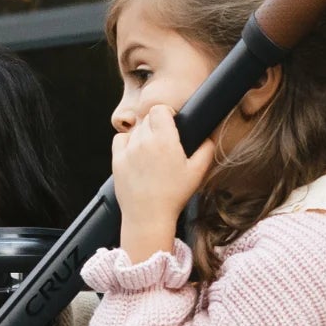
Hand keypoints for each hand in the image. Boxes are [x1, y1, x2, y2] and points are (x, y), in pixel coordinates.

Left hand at [112, 106, 214, 262]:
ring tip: (151, 154)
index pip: (159, 109)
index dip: (166, 113)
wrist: (148, 217)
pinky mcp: (117, 161)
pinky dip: (127, 143)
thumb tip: (209, 137)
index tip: (171, 122)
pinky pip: (120, 140)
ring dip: (143, 136)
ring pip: (136, 130)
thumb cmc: (173, 196)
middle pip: (148, 119)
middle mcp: (144, 141)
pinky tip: (135, 154)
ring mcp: (128, 150)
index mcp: (164, 140)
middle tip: (164, 143)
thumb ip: (206, 150)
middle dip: (156, 126)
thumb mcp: (197, 173)